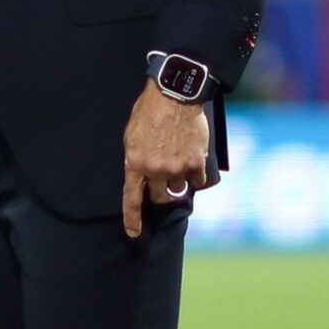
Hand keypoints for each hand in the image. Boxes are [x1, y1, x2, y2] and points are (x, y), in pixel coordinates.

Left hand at [121, 80, 208, 238]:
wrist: (174, 95)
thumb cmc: (149, 110)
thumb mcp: (132, 135)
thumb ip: (136, 158)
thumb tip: (142, 174)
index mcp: (135, 163)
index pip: (132, 198)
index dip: (133, 219)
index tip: (134, 233)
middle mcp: (155, 170)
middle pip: (159, 197)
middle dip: (160, 192)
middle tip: (164, 179)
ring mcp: (177, 168)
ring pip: (179, 189)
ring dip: (178, 181)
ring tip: (178, 162)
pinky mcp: (196, 162)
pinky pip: (197, 180)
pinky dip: (195, 174)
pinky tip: (194, 161)